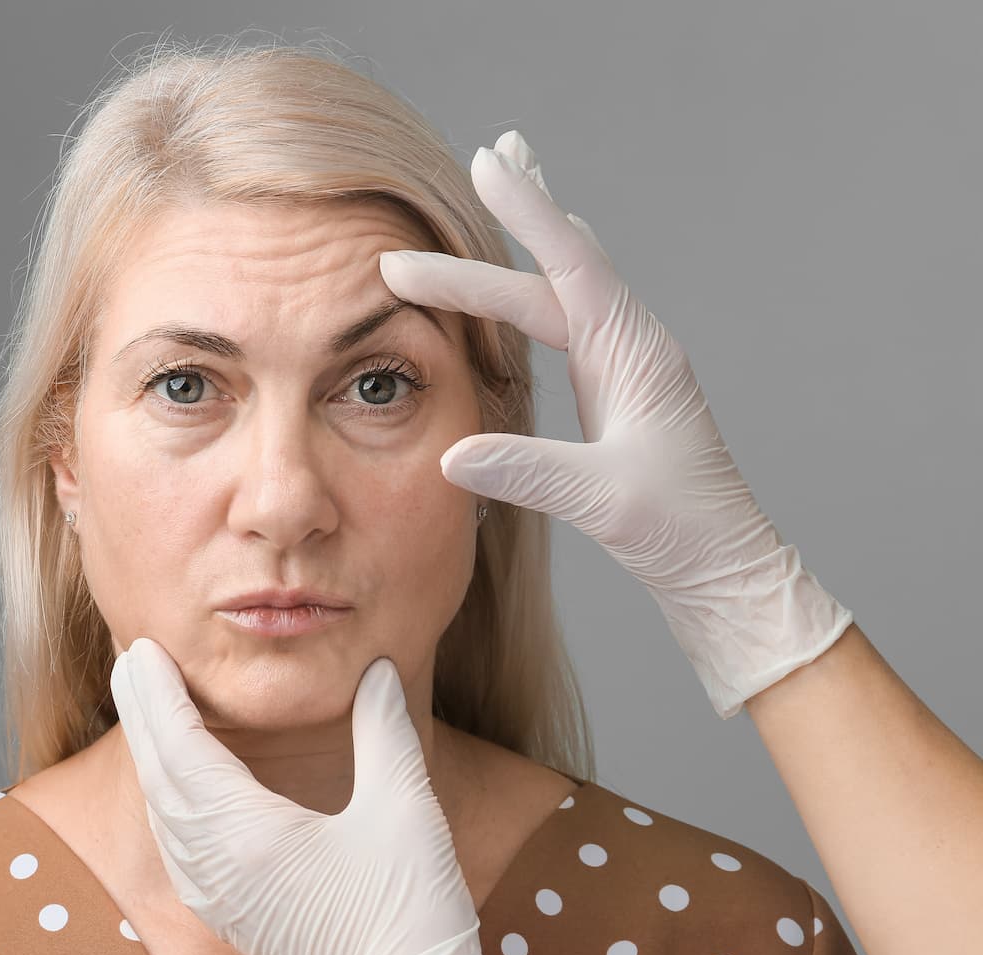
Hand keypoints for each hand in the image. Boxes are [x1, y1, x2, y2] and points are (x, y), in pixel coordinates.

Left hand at [109, 636, 482, 954]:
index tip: (143, 648)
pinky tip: (176, 786)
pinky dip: (167, 799)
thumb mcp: (405, 811)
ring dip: (151, 754)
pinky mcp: (233, 912)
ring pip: (163, 813)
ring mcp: (221, 894)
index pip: (182, 748)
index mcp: (248, 836)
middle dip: (143, 714)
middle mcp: (219, 867)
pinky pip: (178, 845)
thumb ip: (384, 732)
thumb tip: (375, 670)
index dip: (159, 694)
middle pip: (160, 776)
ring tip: (148, 708)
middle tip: (130, 659)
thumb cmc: (410, 912)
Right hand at [379, 131, 853, 718]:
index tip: (490, 160)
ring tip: (510, 184)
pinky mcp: (615, 396)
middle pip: (553, 275)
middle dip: (500, 234)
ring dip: (529, 244)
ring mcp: (625, 370)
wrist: (726, 569)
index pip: (570, 266)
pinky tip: (530, 282)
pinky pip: (566, 323)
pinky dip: (537, 287)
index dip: (527, 212)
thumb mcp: (601, 501)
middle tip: (453, 192)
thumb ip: (527, 472)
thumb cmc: (681, 532)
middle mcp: (632, 349)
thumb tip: (452, 455)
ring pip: (563, 290)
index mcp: (636, 355)